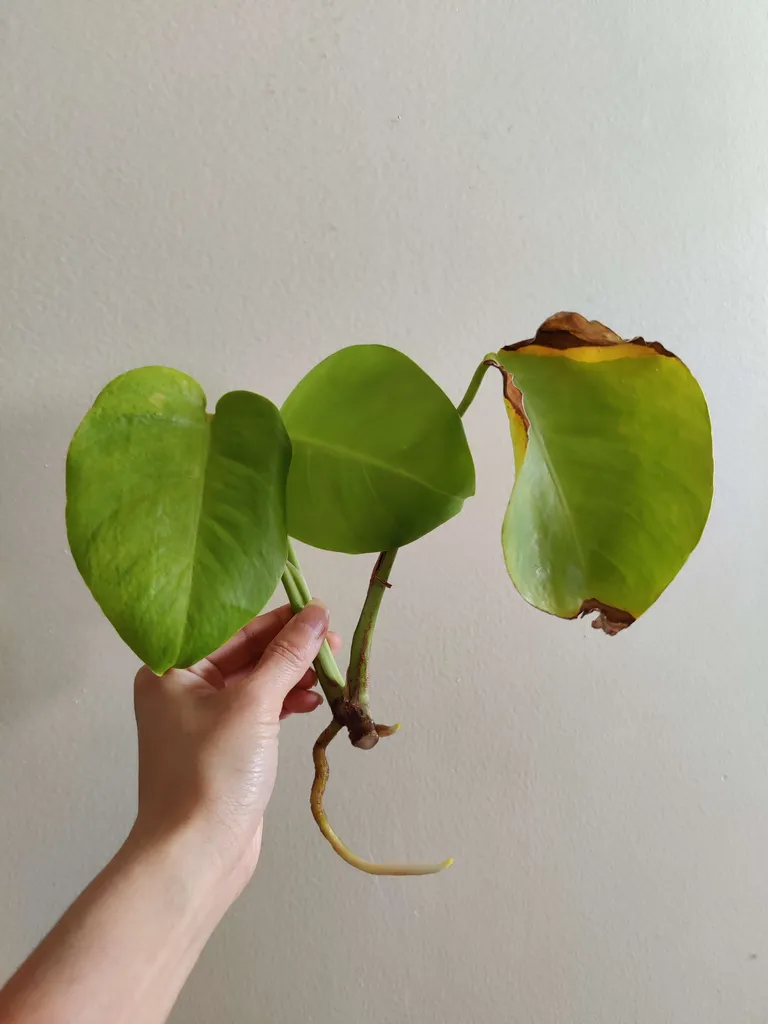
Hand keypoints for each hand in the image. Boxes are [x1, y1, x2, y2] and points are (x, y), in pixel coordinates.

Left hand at [129, 601, 335, 898]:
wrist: (195, 855)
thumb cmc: (210, 774)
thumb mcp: (253, 704)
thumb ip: (287, 656)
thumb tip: (317, 614)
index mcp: (172, 669)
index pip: (231, 627)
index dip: (277, 618)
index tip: (318, 610)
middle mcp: (183, 689)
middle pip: (246, 652)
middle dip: (290, 647)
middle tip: (332, 642)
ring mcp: (204, 720)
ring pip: (257, 681)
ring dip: (294, 675)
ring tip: (330, 671)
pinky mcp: (226, 747)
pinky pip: (261, 710)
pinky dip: (287, 702)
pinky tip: (313, 700)